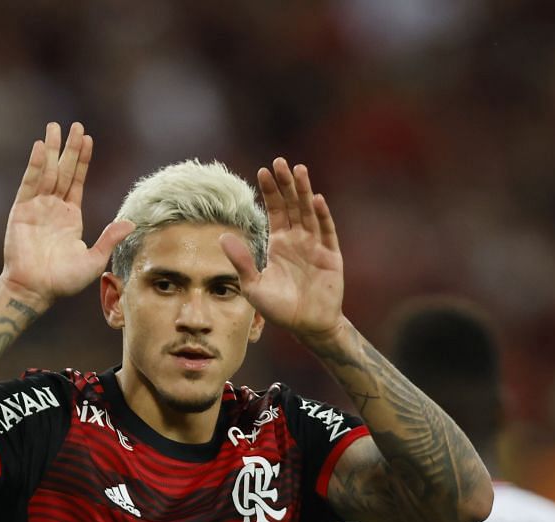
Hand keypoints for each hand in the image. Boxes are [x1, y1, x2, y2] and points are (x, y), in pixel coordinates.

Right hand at [0, 122, 132, 310]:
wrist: (35, 290)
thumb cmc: (63, 281)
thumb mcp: (93, 260)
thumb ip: (109, 239)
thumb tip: (131, 223)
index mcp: (70, 216)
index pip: (77, 181)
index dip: (82, 160)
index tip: (87, 139)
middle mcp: (53, 208)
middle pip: (63, 170)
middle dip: (69, 148)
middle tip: (75, 125)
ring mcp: (36, 207)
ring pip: (47, 172)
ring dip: (51, 150)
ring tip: (54, 127)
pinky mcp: (21, 211)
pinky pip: (30, 184)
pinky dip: (35, 166)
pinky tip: (41, 148)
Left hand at [220, 158, 344, 340]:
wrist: (306, 326)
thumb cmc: (279, 309)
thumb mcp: (253, 285)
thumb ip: (241, 261)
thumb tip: (223, 236)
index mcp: (279, 244)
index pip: (275, 211)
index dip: (270, 191)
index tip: (263, 171)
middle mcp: (297, 240)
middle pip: (292, 205)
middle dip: (286, 184)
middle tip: (280, 161)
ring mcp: (315, 246)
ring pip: (309, 212)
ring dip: (304, 191)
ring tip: (299, 170)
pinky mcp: (330, 256)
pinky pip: (326, 232)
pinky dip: (322, 216)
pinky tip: (316, 200)